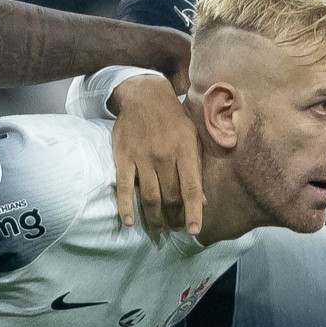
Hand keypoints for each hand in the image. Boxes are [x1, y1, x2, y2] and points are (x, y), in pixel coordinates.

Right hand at [108, 72, 201, 235]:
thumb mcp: (192, 138)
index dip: (193, 212)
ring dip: (153, 219)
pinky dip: (126, 206)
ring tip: (157, 231)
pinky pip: (123, 187)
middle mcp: (164, 156)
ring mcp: (141, 157)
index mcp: (184, 150)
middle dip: (173, 218)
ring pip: (148, 197)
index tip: (194, 231)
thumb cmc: (173, 119)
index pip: (191, 188)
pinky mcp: (123, 157)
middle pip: (169, 196)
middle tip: (174, 229)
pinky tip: (129, 222)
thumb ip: (196, 167)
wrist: (144, 95)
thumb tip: (202, 200)